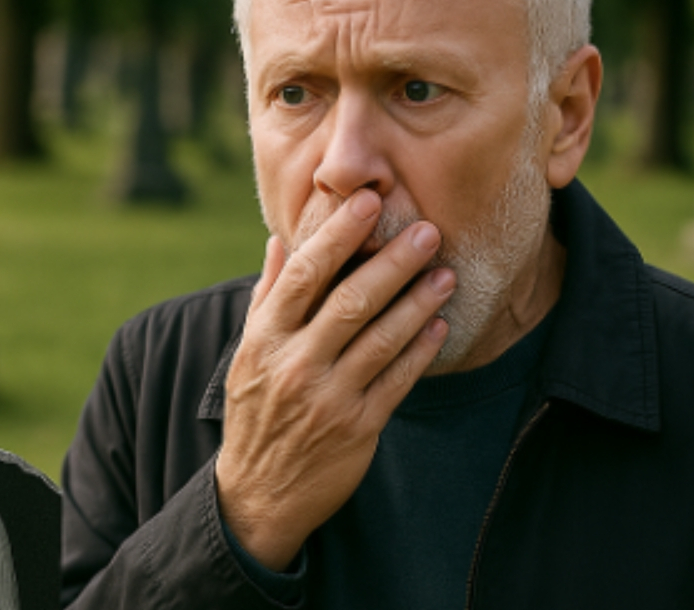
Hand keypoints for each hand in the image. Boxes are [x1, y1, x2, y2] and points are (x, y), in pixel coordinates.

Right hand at [215, 190, 454, 569]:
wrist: (259, 492)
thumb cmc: (256, 411)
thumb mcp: (248, 353)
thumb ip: (268, 297)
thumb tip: (281, 241)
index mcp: (265, 339)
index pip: (304, 275)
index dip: (338, 235)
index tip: (368, 201)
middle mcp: (294, 365)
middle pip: (350, 301)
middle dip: (393, 262)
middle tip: (427, 230)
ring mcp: (327, 398)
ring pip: (381, 339)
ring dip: (418, 302)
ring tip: (445, 272)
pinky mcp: (358, 428)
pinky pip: (397, 381)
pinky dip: (420, 351)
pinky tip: (440, 325)